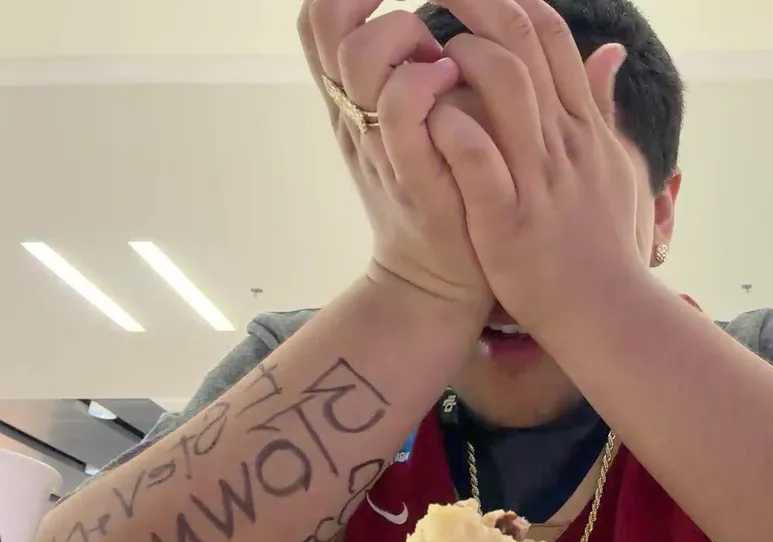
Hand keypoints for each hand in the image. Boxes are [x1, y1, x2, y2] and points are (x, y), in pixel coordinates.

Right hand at [299, 0, 490, 311]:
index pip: (320, 18)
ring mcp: (379, 144)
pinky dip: (423, 81)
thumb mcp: (414, 126)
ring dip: (403, 36)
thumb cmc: (440, 193)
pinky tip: (452, 80)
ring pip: (359, 56)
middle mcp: (355, 115)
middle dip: (373, 2)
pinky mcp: (413, 175)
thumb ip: (411, 73)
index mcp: (352, 99)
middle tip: (421, 25)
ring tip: (441, 58)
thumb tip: (436, 20)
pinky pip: (399, 110)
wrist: (438, 282)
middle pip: (328, 24)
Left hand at [423, 0, 645, 334]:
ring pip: (506, 87)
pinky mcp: (507, 221)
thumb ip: (604, 108)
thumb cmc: (604, 242)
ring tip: (433, 59)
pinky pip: (480, 161)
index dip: (510, 0)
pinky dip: (454, 130)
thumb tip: (612, 52)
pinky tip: (432, 118)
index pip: (550, 36)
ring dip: (466, 58)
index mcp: (582, 126)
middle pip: (525, 43)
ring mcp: (538, 179)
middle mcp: (563, 141)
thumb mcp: (614, 166)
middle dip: (475, 4)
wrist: (607, 314)